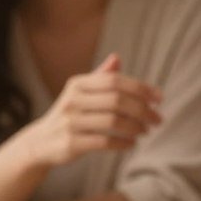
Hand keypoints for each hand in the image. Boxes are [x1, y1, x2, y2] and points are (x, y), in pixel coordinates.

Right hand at [20, 53, 162, 167]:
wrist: (40, 142)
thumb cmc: (69, 114)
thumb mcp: (80, 93)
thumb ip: (100, 77)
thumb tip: (117, 57)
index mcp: (78, 84)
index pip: (115, 81)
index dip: (141, 88)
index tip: (159, 98)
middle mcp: (72, 100)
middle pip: (117, 100)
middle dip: (143, 110)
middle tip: (157, 119)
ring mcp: (70, 122)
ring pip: (113, 121)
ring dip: (136, 127)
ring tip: (146, 131)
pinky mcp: (71, 143)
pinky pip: (104, 141)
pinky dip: (123, 143)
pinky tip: (132, 143)